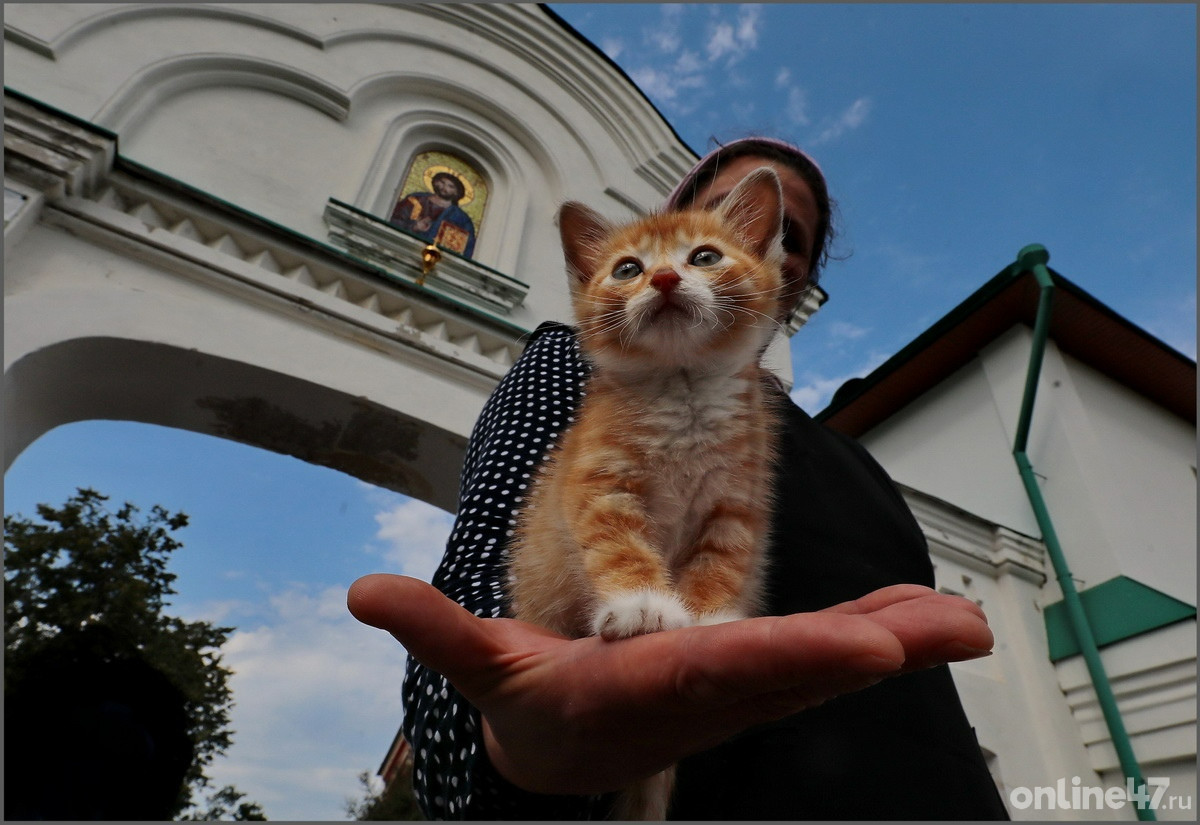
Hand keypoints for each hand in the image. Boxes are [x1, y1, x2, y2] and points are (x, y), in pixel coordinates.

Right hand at [347, 575, 991, 795]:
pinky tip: (934, 616)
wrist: (568, 747)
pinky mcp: (754, 674)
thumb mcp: (479, 666)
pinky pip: (821, 654)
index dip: (791, 658)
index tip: (864, 645)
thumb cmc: (532, 699)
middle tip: (948, 631)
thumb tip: (362, 594)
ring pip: (823, 665)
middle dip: (868, 648)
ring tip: (967, 623)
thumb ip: (433, 628)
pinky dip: (879, 630)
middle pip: (793, 670)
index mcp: (641, 686)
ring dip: (897, 638)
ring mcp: (737, 688)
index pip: (718, 669)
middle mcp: (703, 692)